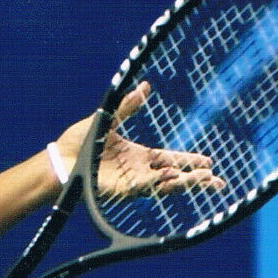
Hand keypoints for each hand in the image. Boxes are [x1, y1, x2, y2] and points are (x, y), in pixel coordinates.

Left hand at [56, 83, 223, 199]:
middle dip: (195, 179)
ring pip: (164, 186)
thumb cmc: (79, 141)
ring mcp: (131, 182)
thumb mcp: (109, 119)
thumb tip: (146, 87)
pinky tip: (177, 178)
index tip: (209, 163)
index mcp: (137, 156)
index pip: (169, 160)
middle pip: (173, 176)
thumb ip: (128, 106)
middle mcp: (137, 171)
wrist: (60, 158)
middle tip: (217, 181)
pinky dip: (162, 183)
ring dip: (185, 183)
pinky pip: (146, 188)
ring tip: (207, 181)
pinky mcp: (121, 190)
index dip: (188, 162)